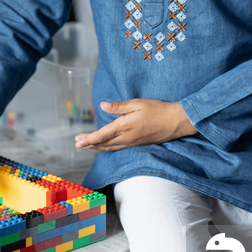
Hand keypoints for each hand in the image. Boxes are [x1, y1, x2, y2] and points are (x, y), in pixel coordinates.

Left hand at [75, 99, 196, 150]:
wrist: (174, 122)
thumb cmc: (157, 109)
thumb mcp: (137, 103)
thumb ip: (118, 106)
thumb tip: (102, 105)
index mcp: (125, 126)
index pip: (102, 135)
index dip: (89, 139)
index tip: (78, 141)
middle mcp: (126, 137)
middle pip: (103, 144)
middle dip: (89, 144)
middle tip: (77, 143)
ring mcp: (132, 142)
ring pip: (110, 147)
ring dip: (97, 147)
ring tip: (86, 145)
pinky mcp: (136, 143)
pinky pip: (118, 148)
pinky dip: (107, 147)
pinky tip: (104, 145)